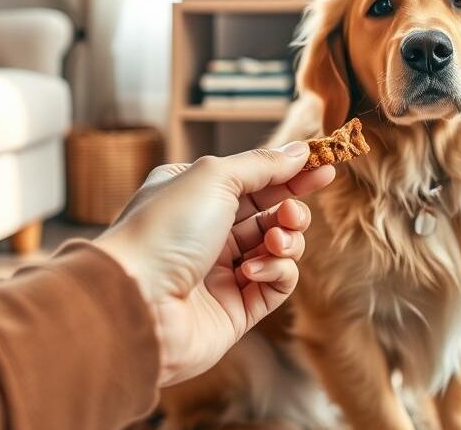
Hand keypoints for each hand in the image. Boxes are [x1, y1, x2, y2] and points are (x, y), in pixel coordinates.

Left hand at [94, 142, 333, 386]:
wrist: (135, 304)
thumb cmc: (164, 231)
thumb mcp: (214, 178)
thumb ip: (262, 165)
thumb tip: (298, 151)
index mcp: (194, 195)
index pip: (255, 179)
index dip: (292, 173)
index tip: (325, 168)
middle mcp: (207, 232)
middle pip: (271, 213)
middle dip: (291, 209)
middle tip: (293, 212)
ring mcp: (221, 272)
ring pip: (279, 248)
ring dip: (286, 241)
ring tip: (274, 242)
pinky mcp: (236, 309)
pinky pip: (276, 284)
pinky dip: (277, 272)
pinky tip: (257, 270)